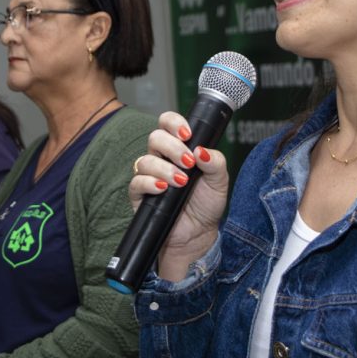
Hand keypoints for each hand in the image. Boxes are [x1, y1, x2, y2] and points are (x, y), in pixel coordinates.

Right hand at [129, 112, 228, 279]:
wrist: (198, 235)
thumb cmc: (206, 205)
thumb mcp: (219, 181)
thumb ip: (215, 162)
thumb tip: (201, 149)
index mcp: (179, 149)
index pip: (168, 124)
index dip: (174, 122)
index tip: (188, 134)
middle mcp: (161, 159)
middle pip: (155, 138)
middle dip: (172, 147)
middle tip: (188, 162)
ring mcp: (149, 176)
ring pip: (145, 160)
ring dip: (164, 168)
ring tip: (181, 182)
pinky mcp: (140, 195)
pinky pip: (136, 182)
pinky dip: (149, 183)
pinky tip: (163, 189)